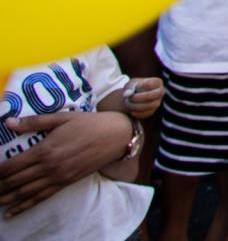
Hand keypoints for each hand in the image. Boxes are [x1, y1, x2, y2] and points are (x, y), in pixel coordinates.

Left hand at [0, 111, 131, 215]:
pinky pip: (40, 198)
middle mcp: (48, 167)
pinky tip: (12, 211)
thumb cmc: (88, 123)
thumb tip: (8, 122)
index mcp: (44, 149)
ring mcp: (57, 177)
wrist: (115, 136)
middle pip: (15, 182)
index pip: (11, 166)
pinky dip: (24, 206)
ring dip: (6, 199)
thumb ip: (34, 122)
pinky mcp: (65, 183)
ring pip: (24, 193)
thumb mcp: (61, 118)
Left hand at [120, 77, 162, 120]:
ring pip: (148, 106)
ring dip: (135, 106)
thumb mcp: (131, 84)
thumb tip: (127, 94)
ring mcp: (157, 102)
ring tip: (128, 103)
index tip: (133, 88)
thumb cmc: (134, 87)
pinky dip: (136, 113)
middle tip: (130, 98)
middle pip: (151, 96)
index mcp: (157, 82)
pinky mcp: (152, 111)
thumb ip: (129, 88)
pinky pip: (145, 114)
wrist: (133, 96)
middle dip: (138, 98)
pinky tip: (131, 109)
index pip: (149, 85)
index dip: (139, 87)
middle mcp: (160, 92)